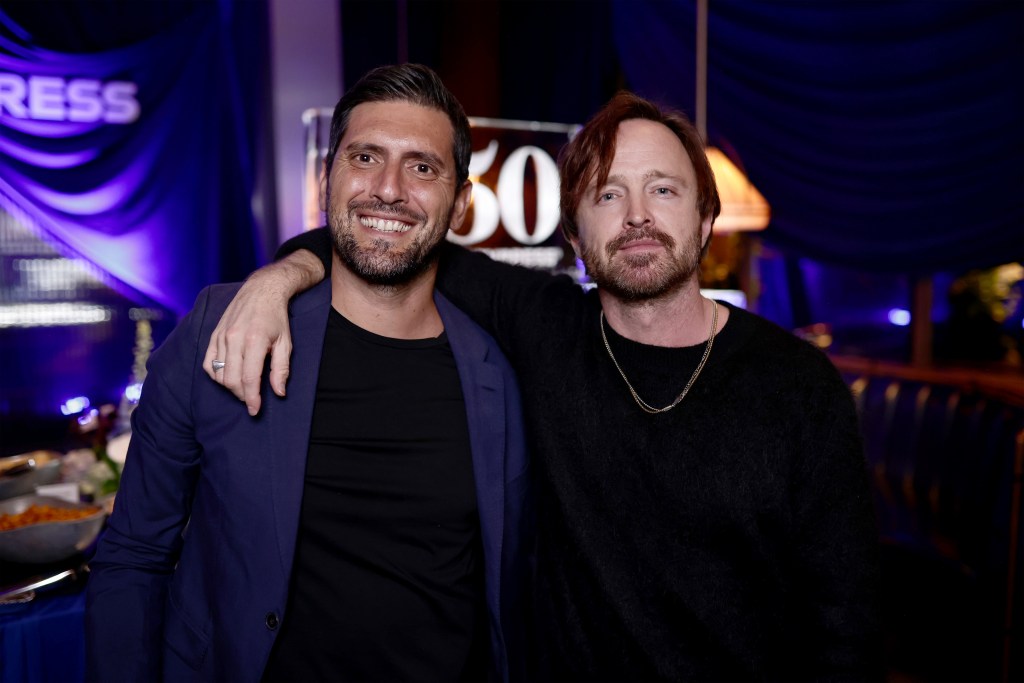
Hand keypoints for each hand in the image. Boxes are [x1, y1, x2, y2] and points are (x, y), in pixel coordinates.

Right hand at [203, 251, 324, 414]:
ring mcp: (221, 336)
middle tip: (252, 399)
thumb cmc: (277, 318)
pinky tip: (227, 377)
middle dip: (241, 395)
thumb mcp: (286, 343)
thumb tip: (278, 393)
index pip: (249, 378)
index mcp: (254, 341)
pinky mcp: (213, 335)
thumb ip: (281, 369)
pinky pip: (208, 363)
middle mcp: (234, 339)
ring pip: (218, 374)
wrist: (261, 291)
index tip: (254, 410)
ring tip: (243, 387)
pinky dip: (216, 375)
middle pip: (231, 379)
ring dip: (229, 386)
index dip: (251, 398)